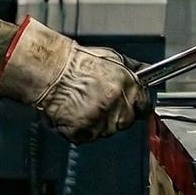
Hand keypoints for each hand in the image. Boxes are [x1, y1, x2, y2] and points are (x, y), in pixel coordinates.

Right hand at [0, 18, 149, 144]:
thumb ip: (132, 71)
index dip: (135, 104)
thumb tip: (146, 74)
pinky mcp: (83, 132)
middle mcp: (117, 106)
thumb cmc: (75, 62)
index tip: (128, 103)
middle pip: (125, 120)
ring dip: (97, 121)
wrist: (49, 70)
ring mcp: (100, 121)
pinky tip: (72, 112)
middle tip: (97, 100)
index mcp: (127, 88)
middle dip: (115, 113)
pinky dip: (79, 128)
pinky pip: (86, 136)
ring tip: (81, 104)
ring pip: (106, 130)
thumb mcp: (112, 58)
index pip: (144, 106)